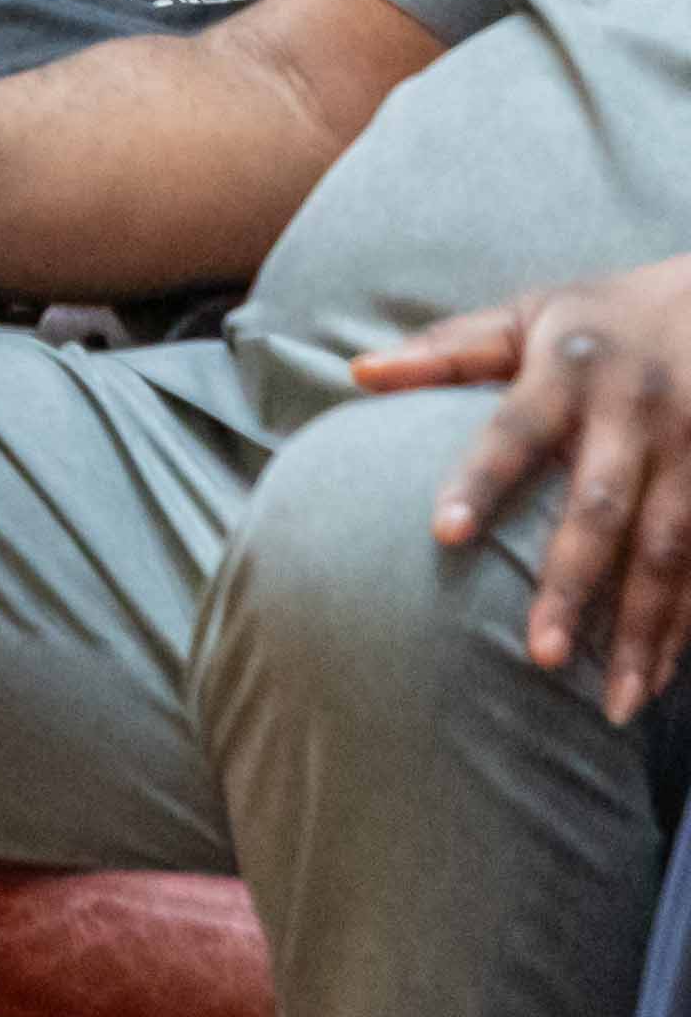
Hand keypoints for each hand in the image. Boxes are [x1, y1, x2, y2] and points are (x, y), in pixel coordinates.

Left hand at [355, 253, 690, 719]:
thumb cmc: (603, 316)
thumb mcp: (527, 313)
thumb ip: (448, 349)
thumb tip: (357, 373)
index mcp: (570, 370)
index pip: (513, 430)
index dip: (480, 480)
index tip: (442, 536)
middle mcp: (637, 414)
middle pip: (600, 510)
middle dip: (574, 586)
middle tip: (541, 658)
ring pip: (672, 553)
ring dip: (647, 630)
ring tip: (618, 703)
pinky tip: (667, 677)